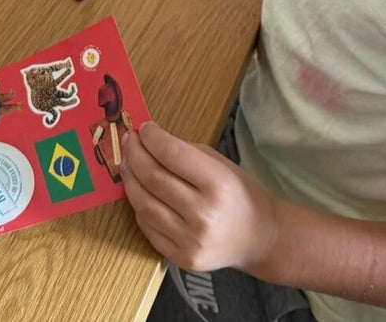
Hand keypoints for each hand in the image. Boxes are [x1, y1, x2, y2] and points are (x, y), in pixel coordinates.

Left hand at [122, 121, 278, 273]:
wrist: (257, 238)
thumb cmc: (239, 195)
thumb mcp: (221, 165)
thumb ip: (186, 153)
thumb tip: (148, 140)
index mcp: (218, 184)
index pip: (172, 154)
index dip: (151, 138)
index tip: (143, 128)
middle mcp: (203, 214)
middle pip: (153, 178)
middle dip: (135, 154)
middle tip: (129, 141)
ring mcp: (190, 240)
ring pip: (143, 204)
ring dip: (130, 179)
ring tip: (128, 164)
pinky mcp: (180, 257)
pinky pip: (147, 227)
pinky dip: (138, 206)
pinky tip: (139, 191)